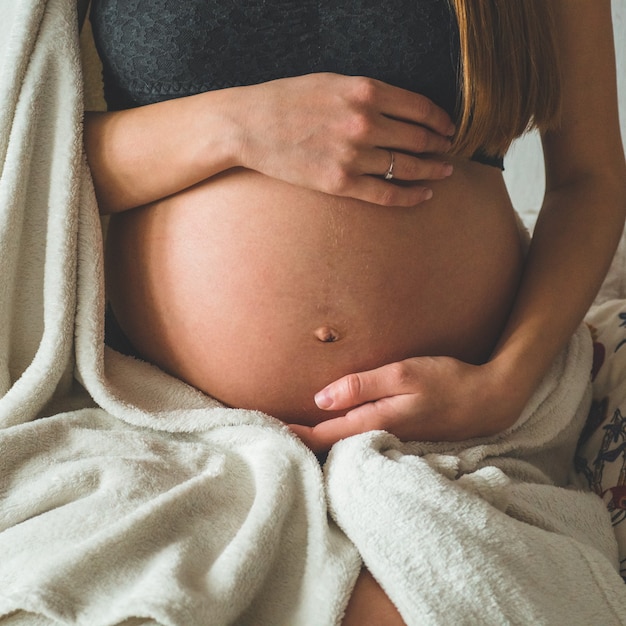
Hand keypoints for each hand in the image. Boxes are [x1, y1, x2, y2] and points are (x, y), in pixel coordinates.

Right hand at [236, 73, 455, 206]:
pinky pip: (387, 193)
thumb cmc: (287, 100)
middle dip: (441, 147)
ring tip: (444, 172)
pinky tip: (425, 195)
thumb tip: (401, 109)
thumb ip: (368, 93)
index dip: (441, 120)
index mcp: (365, 91)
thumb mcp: (332, 82)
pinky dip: (411, 196)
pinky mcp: (340, 183)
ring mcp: (353, 156)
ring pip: (407, 167)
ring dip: (432, 171)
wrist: (249, 126)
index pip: (420, 107)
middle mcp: (364, 123)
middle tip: (449, 151)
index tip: (449, 128)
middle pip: (419, 139)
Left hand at [287, 357, 524, 453]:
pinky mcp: (402, 437)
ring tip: (295, 434)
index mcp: (376, 422)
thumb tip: (320, 398)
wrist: (489, 400)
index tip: (268, 430)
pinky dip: (342, 438)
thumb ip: (362, 385)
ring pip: (346, 446)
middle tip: (272, 434)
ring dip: (320, 441)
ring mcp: (392, 440)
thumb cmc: (447, 381)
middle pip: (332, 446)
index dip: (295, 434)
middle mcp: (380, 437)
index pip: (324, 435)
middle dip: (303, 441)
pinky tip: (335, 431)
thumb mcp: (404, 374)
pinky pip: (363, 441)